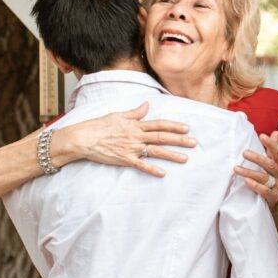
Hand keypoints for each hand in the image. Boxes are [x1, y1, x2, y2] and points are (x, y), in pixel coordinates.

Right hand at [67, 102, 195, 177]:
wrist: (83, 138)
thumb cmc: (99, 125)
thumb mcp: (118, 115)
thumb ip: (135, 112)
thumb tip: (147, 104)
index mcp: (135, 125)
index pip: (159, 124)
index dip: (174, 126)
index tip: (187, 128)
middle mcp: (136, 136)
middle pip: (162, 137)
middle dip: (179, 140)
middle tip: (194, 143)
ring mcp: (131, 148)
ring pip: (155, 151)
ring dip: (171, 155)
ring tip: (185, 158)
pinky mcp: (124, 159)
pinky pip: (141, 165)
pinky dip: (152, 169)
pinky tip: (163, 173)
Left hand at [235, 131, 277, 209]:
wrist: (275, 202)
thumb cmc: (272, 180)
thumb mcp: (273, 163)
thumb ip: (272, 149)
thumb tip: (275, 133)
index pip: (277, 152)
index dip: (271, 144)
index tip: (262, 136)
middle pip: (270, 165)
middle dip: (257, 158)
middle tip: (244, 153)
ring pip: (264, 178)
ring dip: (249, 172)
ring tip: (236, 169)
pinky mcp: (274, 197)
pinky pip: (265, 191)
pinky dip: (256, 186)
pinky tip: (246, 181)